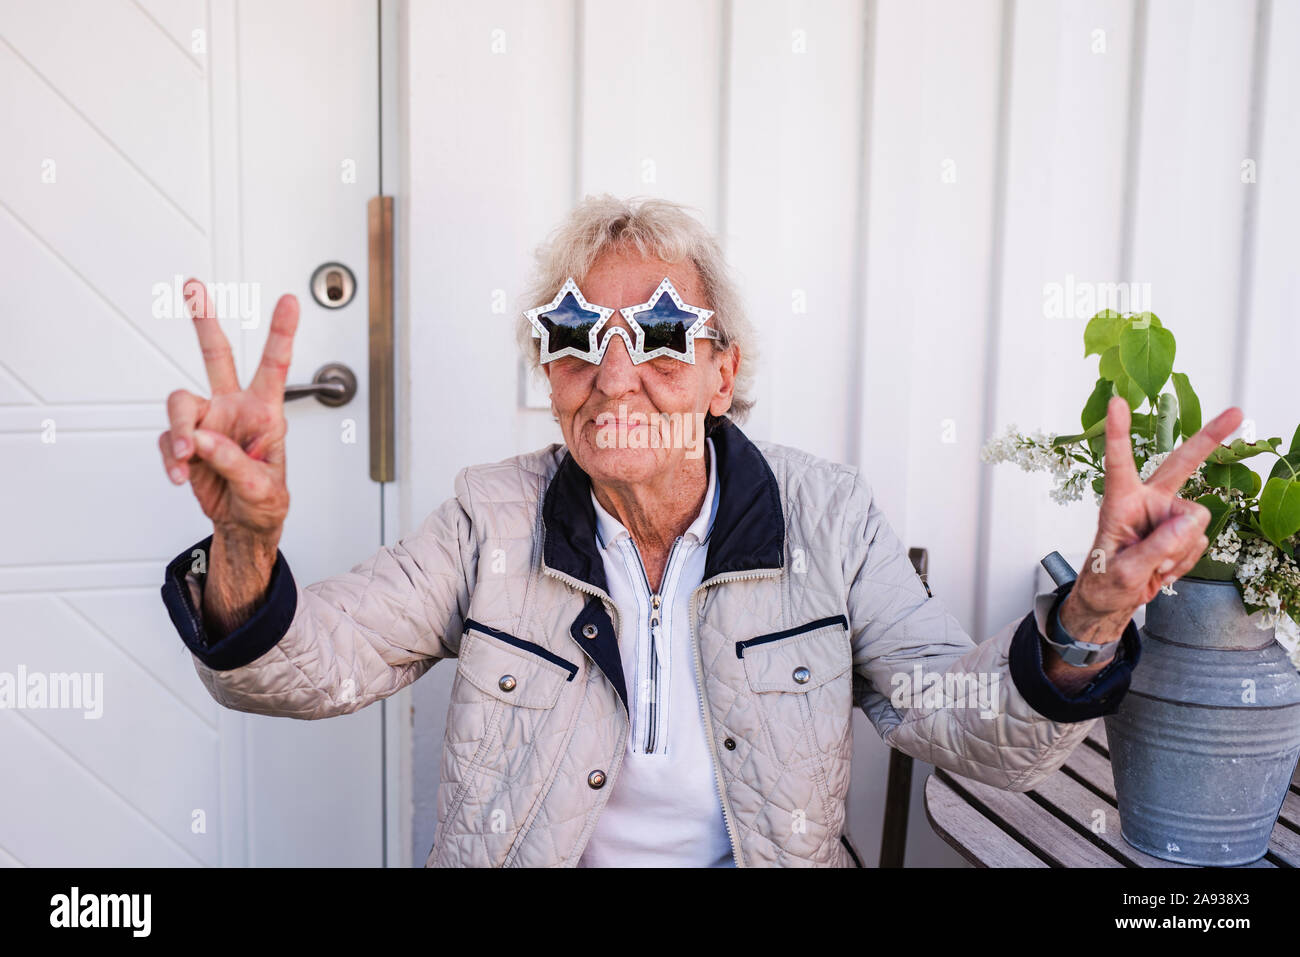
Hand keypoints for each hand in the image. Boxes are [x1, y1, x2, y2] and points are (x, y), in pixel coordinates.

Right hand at [158, 279, 298, 541]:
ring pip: (180, 405)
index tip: (289, 301)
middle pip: (216, 356)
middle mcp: (234, 409)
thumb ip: (233, 462)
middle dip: (204, 321)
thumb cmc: (265, 503)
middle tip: (193, 286)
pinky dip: (169, 456)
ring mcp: (208, 423)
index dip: (281, 332)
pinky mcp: (185, 442)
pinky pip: (167, 439)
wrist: (242, 525)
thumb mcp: (263, 488)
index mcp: (265, 413)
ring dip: (177, 432)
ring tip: (184, 459)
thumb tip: (201, 440)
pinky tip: (179, 473)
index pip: (275, 366)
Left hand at [1061, 396, 1243, 645]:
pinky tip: (1164, 567)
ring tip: (1153, 565)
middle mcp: (1146, 500)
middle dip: (1209, 438)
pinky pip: (1198, 541)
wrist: (1113, 599)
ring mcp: (1166, 514)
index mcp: (1119, 502)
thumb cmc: (1106, 581)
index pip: (1119, 463)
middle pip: (1180, 464)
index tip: (1117, 402)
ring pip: (1196, 521)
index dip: (1119, 432)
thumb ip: (1156, 548)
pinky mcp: (1180, 530)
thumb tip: (1191, 523)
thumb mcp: (1124, 572)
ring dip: (1179, 550)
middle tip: (1236, 413)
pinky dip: (1184, 560)